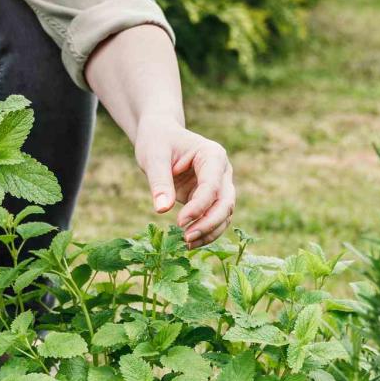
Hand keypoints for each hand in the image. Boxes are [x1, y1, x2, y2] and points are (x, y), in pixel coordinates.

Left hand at [134, 118, 234, 249]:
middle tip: (186, 238)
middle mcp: (222, 171)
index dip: (198, 207)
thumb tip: (162, 210)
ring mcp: (220, 186)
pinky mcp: (212, 198)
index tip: (179, 221)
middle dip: (208, 223)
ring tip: (186, 244)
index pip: (212, 186)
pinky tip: (189, 243)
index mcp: (213, 155)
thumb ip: (159, 182)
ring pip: (225, 215)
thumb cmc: (158, 141)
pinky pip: (215, 219)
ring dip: (209, 232)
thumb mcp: (153, 157)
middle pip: (226, 203)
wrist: (161, 136)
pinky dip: (205, 233)